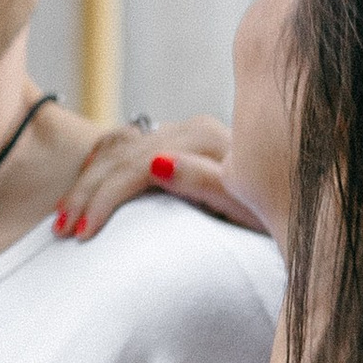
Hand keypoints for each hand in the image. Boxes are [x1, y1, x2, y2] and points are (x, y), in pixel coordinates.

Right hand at [52, 113, 264, 241]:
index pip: (136, 164)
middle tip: (61, 232)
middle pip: (120, 154)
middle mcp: (193, 128)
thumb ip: (205, 183)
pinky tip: (82, 186)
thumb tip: (156, 161)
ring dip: (86, 180)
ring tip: (63, 217)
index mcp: (208, 141)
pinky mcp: (177, 139)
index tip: (83, 235)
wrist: (302, 205)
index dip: (104, 198)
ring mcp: (182, 131)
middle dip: (86, 193)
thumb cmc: (277, 216)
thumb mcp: (248, 209)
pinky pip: (125, 141)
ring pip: (116, 145)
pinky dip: (98, 163)